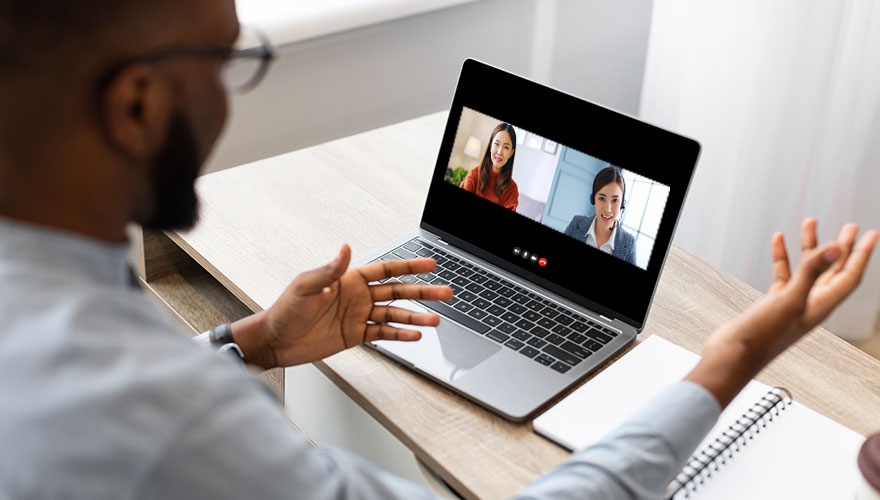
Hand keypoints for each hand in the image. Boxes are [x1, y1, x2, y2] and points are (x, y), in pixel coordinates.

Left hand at [232, 244, 451, 368]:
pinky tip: (415, 336)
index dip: (409, 266)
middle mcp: (358, 296)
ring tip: (436, 320)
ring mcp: (358, 316)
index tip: (430, 264)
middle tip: (446, 293)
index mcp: (349, 279)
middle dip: (423, 292)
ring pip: (395, 315)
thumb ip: (330, 269)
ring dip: (415, 317)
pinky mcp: (355, 336)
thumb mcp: (306, 286)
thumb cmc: (285, 310)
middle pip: (398, 292)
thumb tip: (346, 247)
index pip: (386, 269)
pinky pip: (382, 335)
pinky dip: (399, 336)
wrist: (275, 340)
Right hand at [686, 218, 877, 406]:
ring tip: (811, 224)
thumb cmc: (762, 337)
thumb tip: (837, 247)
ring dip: (810, 247)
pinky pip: (783, 275)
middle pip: (833, 271)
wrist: (733, 356)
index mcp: (821, 306)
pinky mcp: (772, 303)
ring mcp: (791, 303)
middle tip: (851, 228)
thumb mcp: (789, 300)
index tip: (871, 234)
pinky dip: (782, 257)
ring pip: (807, 270)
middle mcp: (810, 304)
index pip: (849, 276)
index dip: (862, 254)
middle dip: (842, 249)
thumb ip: (812, 272)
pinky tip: (779, 242)